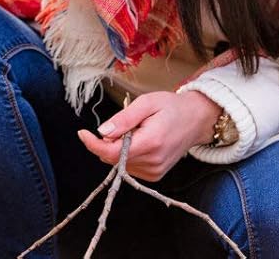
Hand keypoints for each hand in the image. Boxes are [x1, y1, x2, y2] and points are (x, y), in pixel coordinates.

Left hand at [76, 90, 221, 181]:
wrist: (197, 120)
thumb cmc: (171, 107)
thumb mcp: (146, 103)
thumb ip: (124, 119)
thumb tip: (102, 132)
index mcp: (151, 143)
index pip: (112, 153)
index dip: (93, 144)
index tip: (82, 133)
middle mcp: (153, 162)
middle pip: (114, 159)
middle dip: (109, 142)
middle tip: (125, 123)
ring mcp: (155, 171)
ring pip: (120, 164)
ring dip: (119, 148)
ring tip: (138, 131)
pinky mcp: (155, 175)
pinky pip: (130, 167)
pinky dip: (127, 154)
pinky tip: (141, 141)